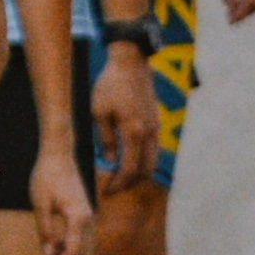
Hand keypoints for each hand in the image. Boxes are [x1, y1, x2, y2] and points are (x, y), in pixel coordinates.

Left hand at [29, 142, 91, 254]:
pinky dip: (67, 241)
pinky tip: (53, 243)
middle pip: (79, 249)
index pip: (73, 250)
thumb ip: (45, 231)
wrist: (58, 155)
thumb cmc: (46, 177)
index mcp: (78, 217)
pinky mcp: (82, 209)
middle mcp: (87, 217)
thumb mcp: (41, 205)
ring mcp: (87, 213)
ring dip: (65, 252)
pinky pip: (78, 232)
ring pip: (79, 241)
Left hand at [87, 50, 160, 192]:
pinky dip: (143, 159)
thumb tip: (109, 161)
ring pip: (153, 160)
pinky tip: (129, 158)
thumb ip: (106, 139)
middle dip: (131, 183)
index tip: (108, 191)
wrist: (131, 63)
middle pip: (146, 170)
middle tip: (115, 187)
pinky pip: (153, 148)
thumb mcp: (99, 112)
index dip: (119, 184)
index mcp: (134, 132)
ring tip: (121, 176)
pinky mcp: (156, 121)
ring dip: (139, 172)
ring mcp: (156, 127)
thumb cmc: (110, 85)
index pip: (130, 169)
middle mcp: (149, 133)